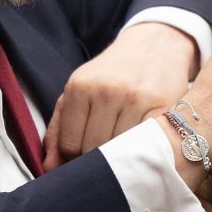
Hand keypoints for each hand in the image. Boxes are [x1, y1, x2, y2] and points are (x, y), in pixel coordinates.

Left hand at [43, 22, 196, 169]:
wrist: (154, 44)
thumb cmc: (111, 73)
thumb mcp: (80, 90)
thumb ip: (59, 128)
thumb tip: (49, 167)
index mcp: (80, 87)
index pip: (70, 145)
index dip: (75, 157)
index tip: (84, 152)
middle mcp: (106, 91)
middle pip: (94, 150)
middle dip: (98, 158)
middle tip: (106, 151)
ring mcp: (135, 98)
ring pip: (119, 151)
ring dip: (121, 155)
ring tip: (123, 144)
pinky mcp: (161, 106)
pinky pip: (145, 144)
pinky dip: (142, 148)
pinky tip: (141, 140)